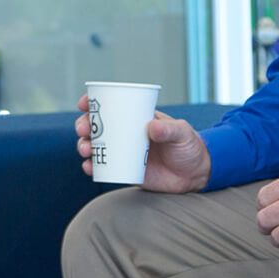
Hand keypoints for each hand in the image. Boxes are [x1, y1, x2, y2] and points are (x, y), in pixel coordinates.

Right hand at [74, 94, 210, 193]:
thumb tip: (151, 127)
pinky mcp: (126, 170)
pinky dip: (92, 167)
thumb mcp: (182, 133)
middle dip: (84, 126)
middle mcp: (126, 133)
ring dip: (85, 146)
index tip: (83, 104)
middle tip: (83, 130)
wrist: (195, 174)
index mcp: (137, 118)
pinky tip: (88, 167)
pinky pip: (103, 168)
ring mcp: (124, 151)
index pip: (112, 105)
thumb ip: (169, 130)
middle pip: (97, 126)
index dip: (94, 103)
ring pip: (96, 146)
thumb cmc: (189, 146)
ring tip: (86, 150)